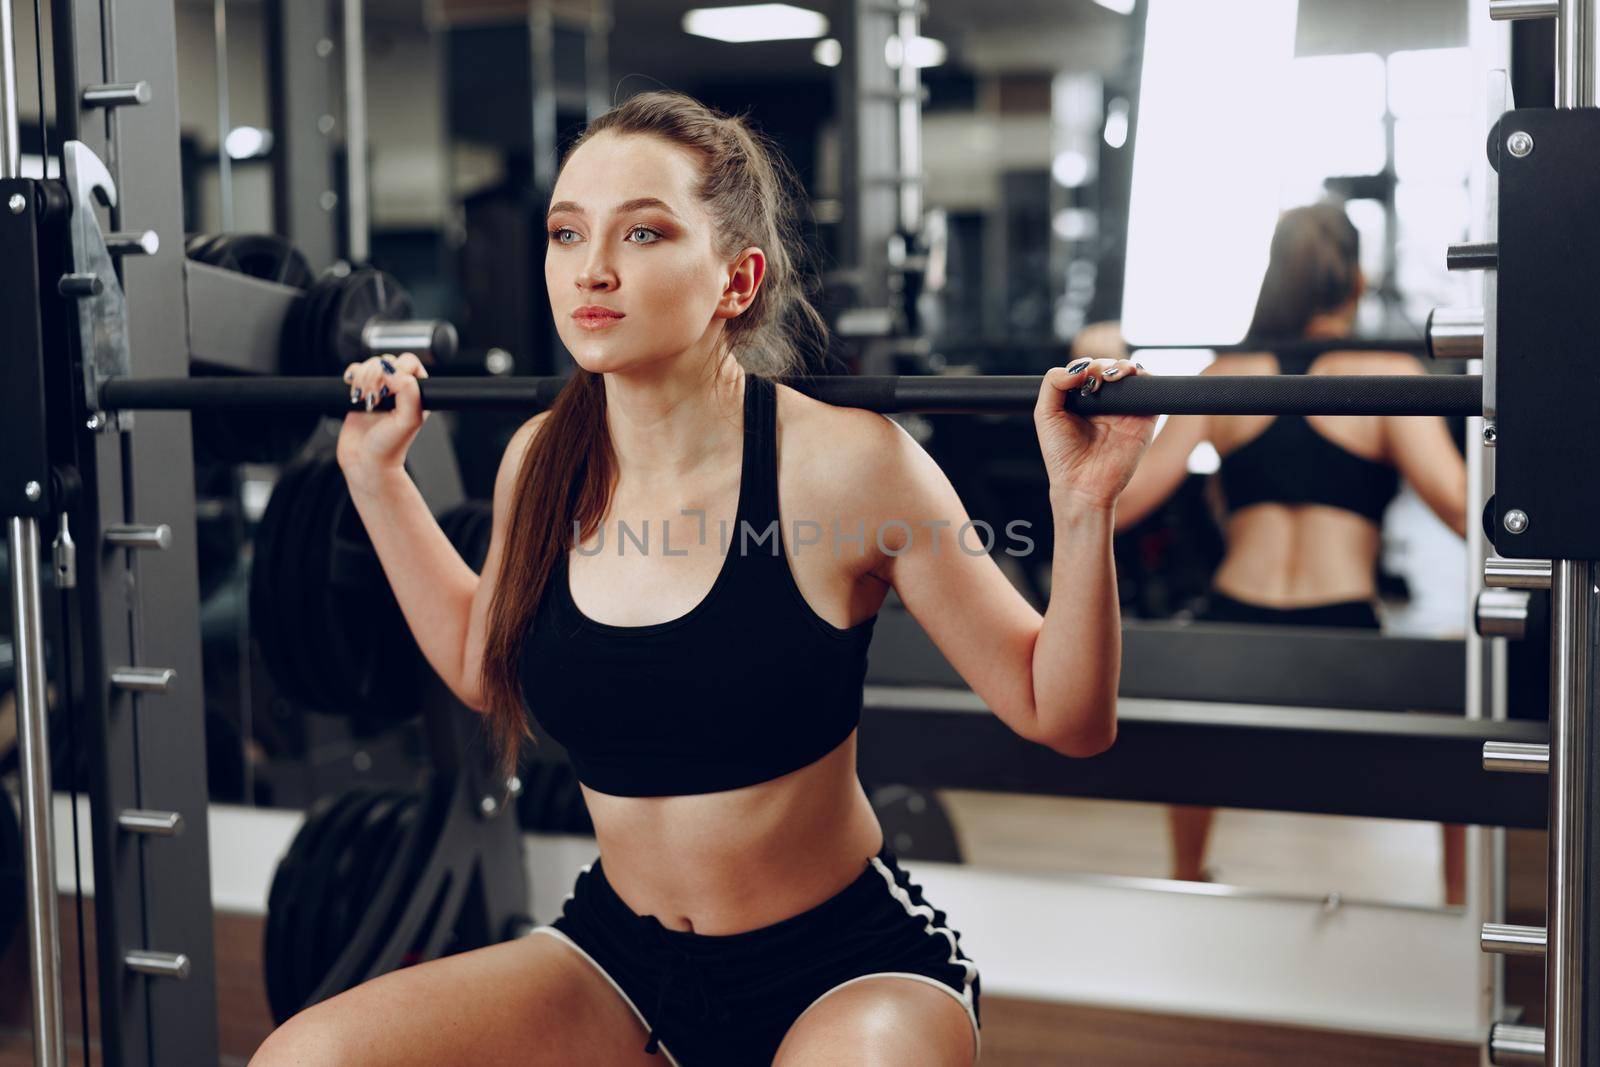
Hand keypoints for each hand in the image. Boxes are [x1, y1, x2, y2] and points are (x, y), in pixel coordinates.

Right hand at [336, 353, 429, 478]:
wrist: (365, 461)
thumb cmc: (390, 446)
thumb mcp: (409, 419)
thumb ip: (409, 391)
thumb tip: (391, 369)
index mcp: (417, 392)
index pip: (409, 362)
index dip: (396, 371)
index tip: (390, 391)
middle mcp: (399, 389)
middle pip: (386, 360)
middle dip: (376, 375)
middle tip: (374, 399)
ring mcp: (379, 389)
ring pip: (370, 364)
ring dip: (363, 378)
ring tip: (364, 399)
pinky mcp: (360, 392)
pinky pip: (355, 370)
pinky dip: (351, 376)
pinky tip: (354, 393)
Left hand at [1034, 357, 1158, 507]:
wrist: (1083, 484)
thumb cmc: (1062, 456)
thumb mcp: (1045, 414)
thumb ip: (1053, 383)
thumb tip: (1079, 366)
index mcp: (1080, 401)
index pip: (1085, 369)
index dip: (1083, 366)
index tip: (1077, 376)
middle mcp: (1103, 404)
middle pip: (1108, 368)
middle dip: (1102, 366)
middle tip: (1095, 381)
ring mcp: (1124, 409)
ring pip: (1130, 373)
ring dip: (1123, 366)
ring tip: (1112, 377)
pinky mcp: (1144, 418)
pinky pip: (1151, 389)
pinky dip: (1145, 376)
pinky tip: (1129, 379)